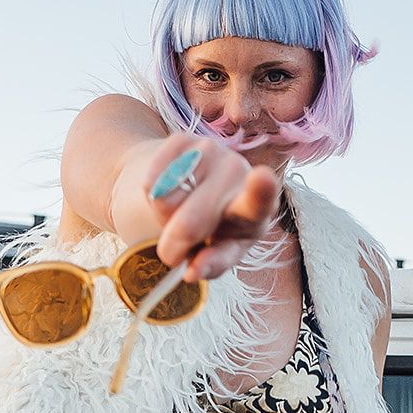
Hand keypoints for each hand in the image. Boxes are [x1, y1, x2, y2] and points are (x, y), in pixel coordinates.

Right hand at [142, 134, 280, 281]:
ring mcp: (210, 150)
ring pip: (165, 203)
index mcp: (256, 207)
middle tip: (175, 252)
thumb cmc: (215, 229)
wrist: (192, 192)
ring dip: (164, 219)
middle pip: (192, 221)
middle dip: (175, 245)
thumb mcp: (220, 251)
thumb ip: (211, 264)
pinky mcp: (181, 140)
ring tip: (180, 213)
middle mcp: (238, 171)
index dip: (260, 190)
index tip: (262, 178)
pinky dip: (153, 199)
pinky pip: (151, 183)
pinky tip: (170, 192)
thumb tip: (192, 272)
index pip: (259, 200)